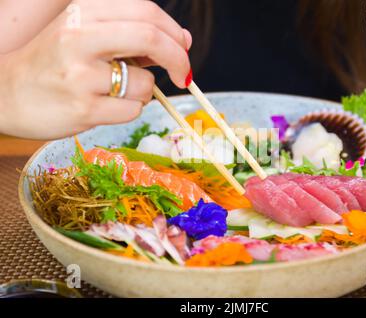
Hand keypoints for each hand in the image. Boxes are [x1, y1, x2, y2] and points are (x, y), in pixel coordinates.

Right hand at [0, 0, 191, 138]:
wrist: (6, 94)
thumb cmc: (55, 63)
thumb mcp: (86, 33)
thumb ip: (131, 33)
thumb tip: (182, 40)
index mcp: (82, 11)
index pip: (146, 11)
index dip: (174, 32)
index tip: (184, 48)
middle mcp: (79, 37)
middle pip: (151, 38)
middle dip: (179, 59)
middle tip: (184, 75)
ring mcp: (80, 75)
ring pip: (145, 83)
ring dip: (143, 91)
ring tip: (114, 91)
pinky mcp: (83, 108)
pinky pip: (132, 110)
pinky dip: (128, 110)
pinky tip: (103, 106)